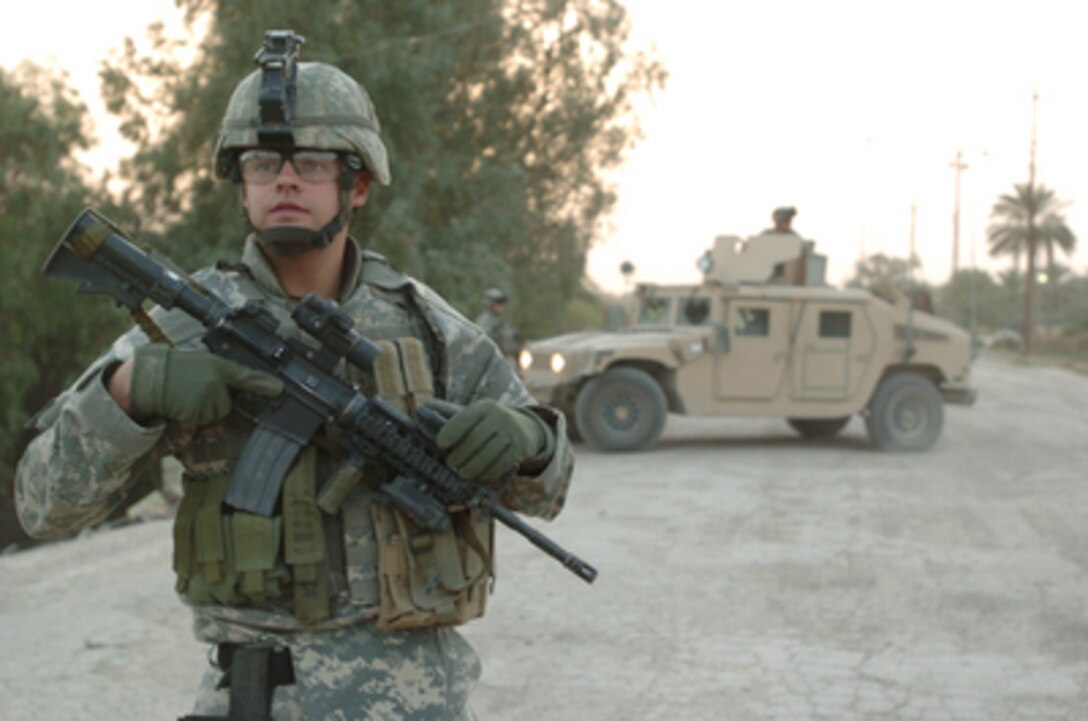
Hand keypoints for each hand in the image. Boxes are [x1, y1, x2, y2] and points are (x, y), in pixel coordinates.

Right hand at [129, 344, 282, 425]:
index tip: (280, 390)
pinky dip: (186, 427)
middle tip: (188, 394)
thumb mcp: (198, 364)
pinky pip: (198, 428)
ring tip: (179, 400)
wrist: (144, 378)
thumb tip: (233, 394)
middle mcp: (216, 381)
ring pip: (212, 418)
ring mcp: (207, 397)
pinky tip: (174, 413)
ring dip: (197, 416)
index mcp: (217, 366)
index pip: (244, 376)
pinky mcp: (195, 412)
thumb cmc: (168, 371)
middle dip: (210, 406)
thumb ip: (218, 379)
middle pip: (224, 407)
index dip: (262, 384)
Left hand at [435, 399, 551, 484]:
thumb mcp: (471, 413)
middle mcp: (500, 417)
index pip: (465, 419)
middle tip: (450, 464)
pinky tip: (477, 475)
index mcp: (484, 406)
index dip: (450, 433)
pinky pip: (499, 466)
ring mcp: (512, 433)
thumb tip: (422, 409)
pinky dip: (485, 473)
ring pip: (487, 456)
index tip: (440, 444)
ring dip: (470, 468)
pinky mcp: (519, 449)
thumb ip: (446, 412)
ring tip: (461, 473)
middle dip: (459, 456)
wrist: (523, 427)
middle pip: (474, 440)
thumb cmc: (485, 423)